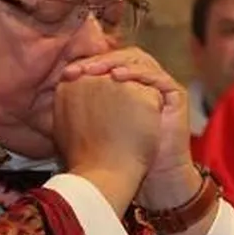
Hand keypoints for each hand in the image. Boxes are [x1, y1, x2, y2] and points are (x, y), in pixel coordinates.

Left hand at [62, 49, 193, 207]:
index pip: (106, 63)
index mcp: (124, 86)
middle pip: (122, 57)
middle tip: (81, 70)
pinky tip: (117, 78)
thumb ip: (81, 106)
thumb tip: (58, 87)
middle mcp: (143, 83)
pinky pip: (156, 75)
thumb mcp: (95, 126)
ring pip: (138, 61)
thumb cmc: (122, 156)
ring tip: (96, 71)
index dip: (87, 65)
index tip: (66, 74)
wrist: (152, 178)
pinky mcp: (175, 93)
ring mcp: (160, 86)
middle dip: (99, 61)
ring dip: (115, 63)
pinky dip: (136, 73)